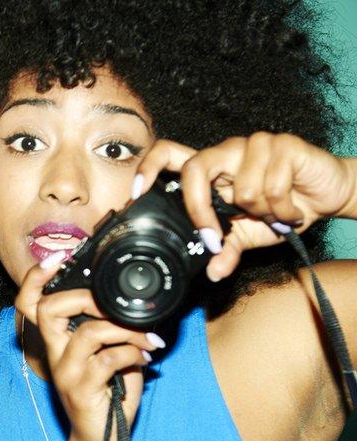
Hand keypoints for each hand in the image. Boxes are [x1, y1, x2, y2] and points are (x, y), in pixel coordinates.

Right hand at [16, 256, 159, 440]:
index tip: (56, 258)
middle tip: (114, 305)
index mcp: (56, 342)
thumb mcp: (104, 357)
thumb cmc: (105, 397)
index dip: (36, 278)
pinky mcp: (82, 390)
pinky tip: (146, 359)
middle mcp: (54, 354)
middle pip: (49, 309)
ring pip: (89, 332)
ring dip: (126, 331)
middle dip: (85, 297)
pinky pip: (109, 360)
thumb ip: (109, 331)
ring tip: (147, 340)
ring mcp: (66, 372)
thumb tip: (134, 306)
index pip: (30, 303)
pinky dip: (134, 354)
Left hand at [136, 134, 356, 280]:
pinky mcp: (283, 144)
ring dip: (262, 213)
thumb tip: (212, 272)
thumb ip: (227, 249)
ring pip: (241, 188)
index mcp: (209, 169)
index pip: (168, 154)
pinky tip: (293, 209)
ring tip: (275, 214)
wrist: (328, 194)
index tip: (137, 192)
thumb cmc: (280, 208)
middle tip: (212, 236)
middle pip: (195, 168)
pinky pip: (273, 186)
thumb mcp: (248, 235)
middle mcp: (225, 152)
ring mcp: (253, 144)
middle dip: (200, 208)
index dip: (148, 168)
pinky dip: (285, 209)